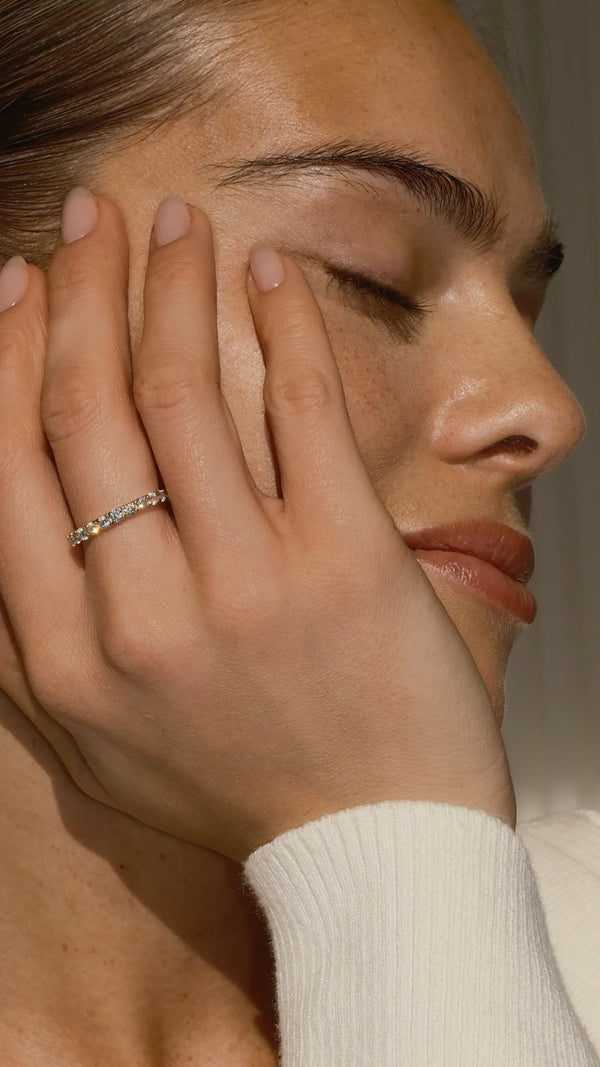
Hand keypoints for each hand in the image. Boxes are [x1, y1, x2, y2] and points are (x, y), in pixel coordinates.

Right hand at [0, 192, 515, 861]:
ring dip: (170, 283)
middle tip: (88, 216)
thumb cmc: (236, 784)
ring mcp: (247, 584)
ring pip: (183, 390)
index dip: (9, 360)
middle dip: (81, 291)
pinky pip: (300, 409)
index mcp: (66, 660)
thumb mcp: (98, 743)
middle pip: (89, 410)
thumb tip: (8, 500)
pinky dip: (280, 324)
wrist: (373, 843)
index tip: (18, 285)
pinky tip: (266, 270)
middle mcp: (142, 617)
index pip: (11, 470)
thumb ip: (33, 638)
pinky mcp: (346, 560)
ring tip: (172, 219)